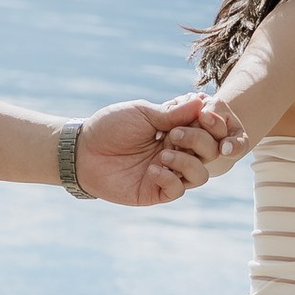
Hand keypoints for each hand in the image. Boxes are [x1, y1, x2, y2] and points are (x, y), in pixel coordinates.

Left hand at [77, 94, 245, 206]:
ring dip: (187, 162)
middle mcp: (178, 152)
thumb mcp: (143, 113)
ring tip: (163, 153)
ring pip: (201, 174)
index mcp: (177, 130)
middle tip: (173, 134)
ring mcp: (168, 173)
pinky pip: (178, 190)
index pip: (209, 130)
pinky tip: (152, 170)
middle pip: (210, 151)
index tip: (204, 114)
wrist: (82, 150)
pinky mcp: (156, 192)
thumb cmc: (110, 127)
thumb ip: (173, 113)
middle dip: (198, 140)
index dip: (212, 123)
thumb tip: (202, 102)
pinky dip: (169, 178)